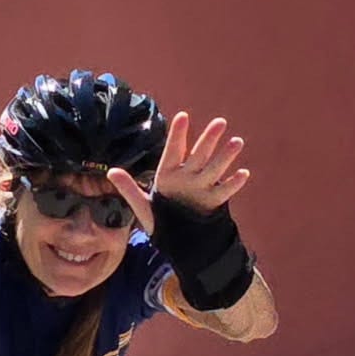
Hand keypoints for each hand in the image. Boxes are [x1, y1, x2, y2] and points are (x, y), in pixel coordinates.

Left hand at [108, 113, 249, 234]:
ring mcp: (202, 187)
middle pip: (199, 155)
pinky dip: (233, 183)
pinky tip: (243, 173)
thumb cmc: (159, 219)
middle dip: (209, 140)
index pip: (173, 152)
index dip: (178, 136)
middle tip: (220, 122)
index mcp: (169, 174)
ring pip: (214, 169)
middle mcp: (187, 176)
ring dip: (226, 156)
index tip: (183, 117)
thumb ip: (129, 189)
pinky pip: (224, 191)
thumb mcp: (142, 207)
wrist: (177, 239)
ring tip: (237, 142)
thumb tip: (111, 172)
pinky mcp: (213, 200)